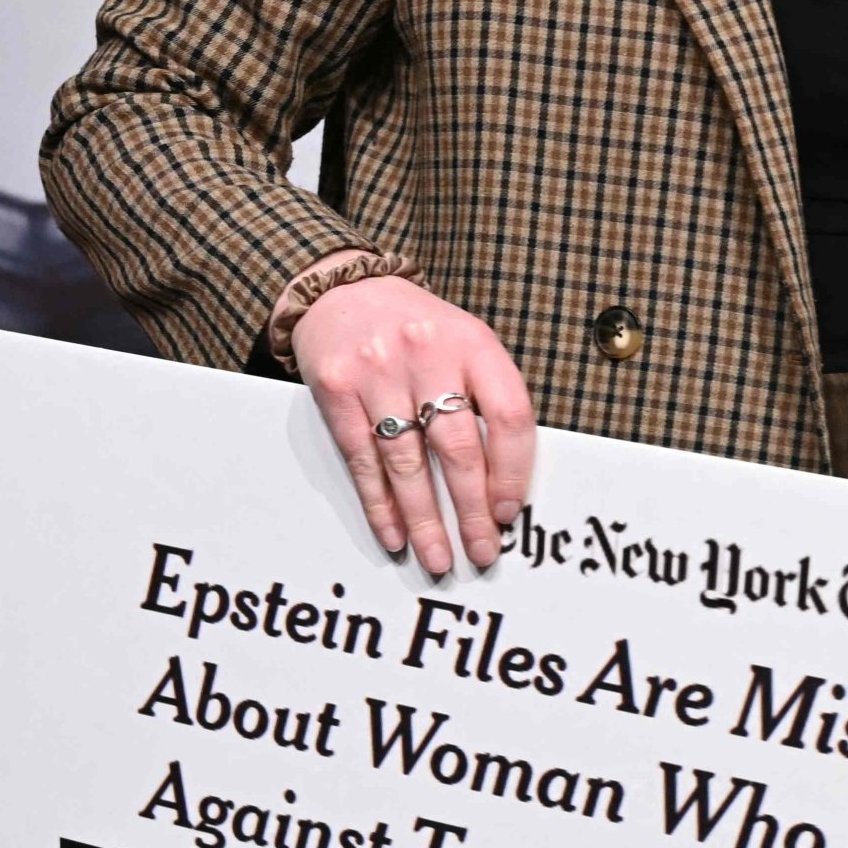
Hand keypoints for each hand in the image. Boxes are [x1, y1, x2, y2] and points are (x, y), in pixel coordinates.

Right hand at [287, 274, 539, 574]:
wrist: (344, 289)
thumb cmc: (417, 329)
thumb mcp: (466, 345)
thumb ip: (487, 400)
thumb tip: (501, 486)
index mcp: (474, 343)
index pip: (508, 417)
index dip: (512, 473)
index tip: (508, 513)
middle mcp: (427, 352)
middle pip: (458, 448)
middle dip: (470, 511)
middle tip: (481, 552)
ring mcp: (377, 369)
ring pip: (407, 462)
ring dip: (424, 519)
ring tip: (438, 557)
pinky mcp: (336, 387)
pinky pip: (362, 459)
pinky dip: (379, 504)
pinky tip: (394, 534)